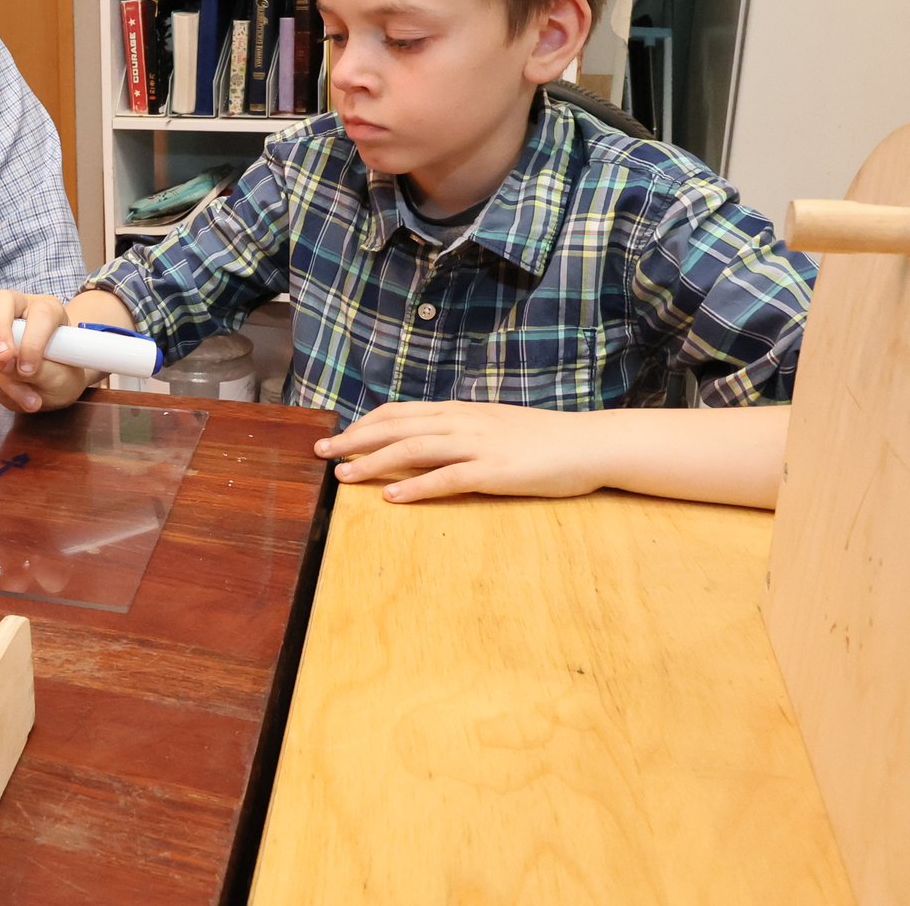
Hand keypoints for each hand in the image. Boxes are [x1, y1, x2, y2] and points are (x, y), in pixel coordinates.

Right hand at [0, 289, 93, 413]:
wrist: (56, 384)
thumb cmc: (64, 374)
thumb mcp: (63, 377)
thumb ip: (39, 369)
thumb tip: (6, 366)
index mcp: (49, 310)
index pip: (40, 314)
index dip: (32, 342)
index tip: (29, 369)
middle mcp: (21, 310)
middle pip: (0, 302)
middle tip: (2, 361)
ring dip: (1, 377)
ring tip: (28, 400)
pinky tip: (16, 395)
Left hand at [314, 400, 613, 503]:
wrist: (588, 444)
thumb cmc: (541, 439)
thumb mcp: (492, 426)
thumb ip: (459, 431)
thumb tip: (424, 439)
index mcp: (459, 411)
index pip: (400, 412)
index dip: (365, 423)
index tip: (339, 436)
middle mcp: (461, 422)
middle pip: (396, 427)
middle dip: (354, 439)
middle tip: (321, 452)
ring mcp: (477, 446)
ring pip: (413, 449)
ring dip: (374, 462)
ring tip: (344, 476)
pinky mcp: (494, 472)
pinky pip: (447, 478)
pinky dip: (416, 487)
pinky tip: (392, 497)